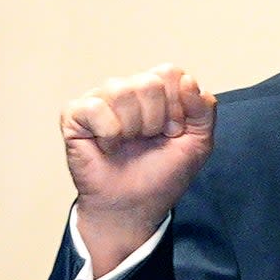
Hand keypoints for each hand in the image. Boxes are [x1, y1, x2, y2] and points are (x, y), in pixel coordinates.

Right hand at [60, 64, 216, 274]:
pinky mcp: (75, 115)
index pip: (170, 72)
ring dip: (133, 127)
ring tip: (129, 144)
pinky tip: (109, 147)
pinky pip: (95, 107)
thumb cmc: (162, 174)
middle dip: (156, 119)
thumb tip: (188, 81)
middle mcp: (128, 90)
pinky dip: (109, 133)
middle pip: (148, 82)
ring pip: (122, 91)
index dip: (177, 105)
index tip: (173, 131)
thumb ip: (204, 110)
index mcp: (157, 92)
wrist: (134, 206)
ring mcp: (100, 100)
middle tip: (150, 140)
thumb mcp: (198, 143)